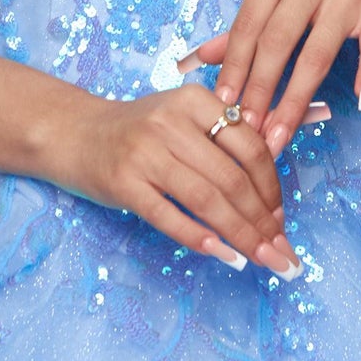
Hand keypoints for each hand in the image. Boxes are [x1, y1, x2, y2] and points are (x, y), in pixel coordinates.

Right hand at [47, 85, 302, 277]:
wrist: (77, 133)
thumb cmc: (141, 131)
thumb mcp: (183, 118)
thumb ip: (224, 138)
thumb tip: (273, 192)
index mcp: (194, 100)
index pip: (249, 145)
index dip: (272, 187)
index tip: (282, 220)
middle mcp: (171, 121)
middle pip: (231, 178)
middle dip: (263, 222)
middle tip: (282, 254)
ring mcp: (145, 151)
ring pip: (207, 199)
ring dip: (241, 236)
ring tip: (262, 260)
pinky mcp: (124, 182)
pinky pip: (169, 216)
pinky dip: (201, 239)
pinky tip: (224, 256)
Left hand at [181, 0, 360, 155]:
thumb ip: (244, 24)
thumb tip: (198, 60)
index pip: (249, 24)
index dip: (233, 67)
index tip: (221, 105)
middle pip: (278, 41)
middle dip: (259, 90)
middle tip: (246, 130)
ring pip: (317, 54)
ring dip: (295, 100)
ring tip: (279, 135)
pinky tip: (360, 104)